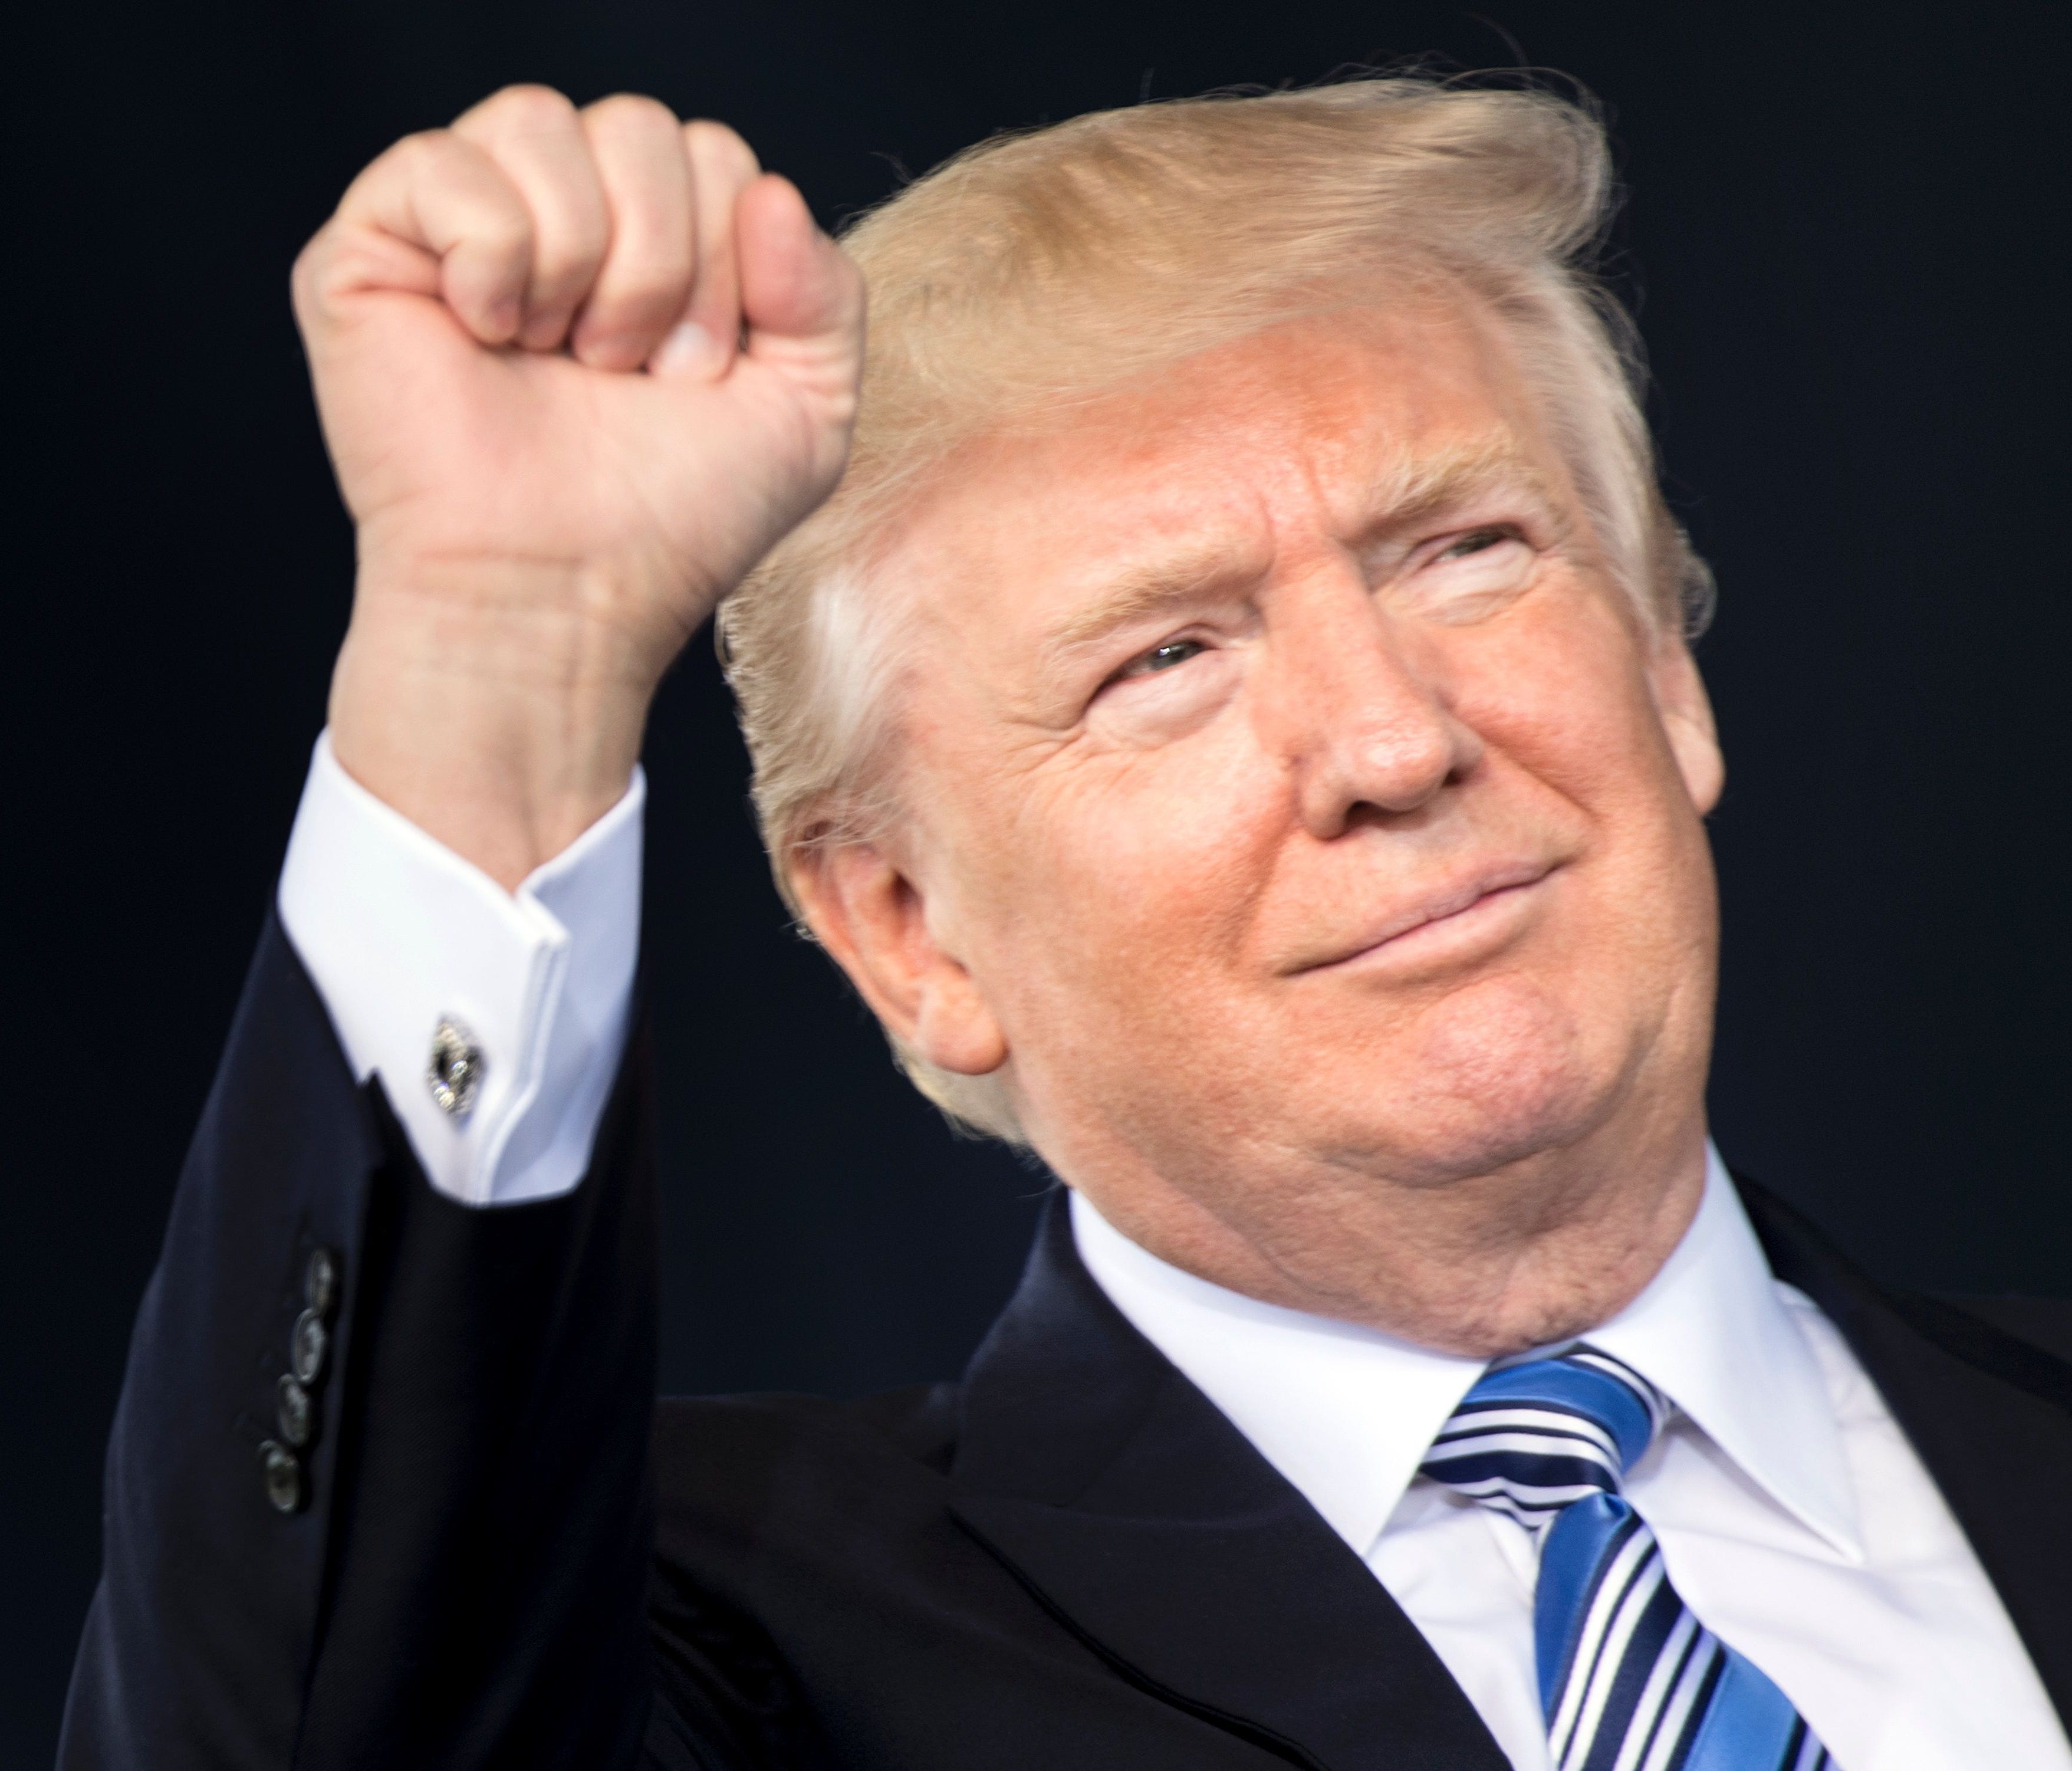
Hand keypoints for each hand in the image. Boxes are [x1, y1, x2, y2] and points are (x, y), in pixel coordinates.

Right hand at [293, 85, 863, 884]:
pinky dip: (489, 258)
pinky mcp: (370, 244)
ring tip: (560, 358)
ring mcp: (459, 223)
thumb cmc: (674, 519)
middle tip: (626, 373)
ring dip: (581, 264)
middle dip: (661, 265)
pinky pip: (443, 163)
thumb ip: (827, 294)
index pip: (713, 154)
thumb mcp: (806, 413)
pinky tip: (484, 335)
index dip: (727, 265)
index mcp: (651, 236)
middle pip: (639, 126)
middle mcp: (558, 212)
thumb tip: (769, 192)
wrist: (566, 595)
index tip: (696, 375)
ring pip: (541, 122)